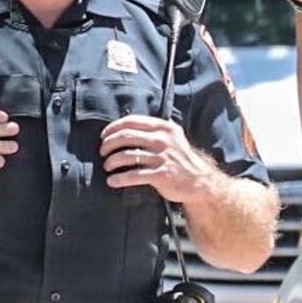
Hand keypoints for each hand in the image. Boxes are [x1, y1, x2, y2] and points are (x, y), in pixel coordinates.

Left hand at [102, 114, 218, 201]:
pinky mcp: (162, 175)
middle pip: (125, 137)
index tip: (103, 136)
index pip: (131, 121)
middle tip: (102, 152)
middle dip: (108, 144)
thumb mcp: (172, 137)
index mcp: (163, 127)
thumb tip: (123, 128)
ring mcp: (162, 157)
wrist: (199, 180)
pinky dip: (119, 179)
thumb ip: (153, 130)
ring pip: (126, 156)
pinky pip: (133, 175)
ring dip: (111, 162)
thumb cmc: (179, 158)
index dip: (113, 128)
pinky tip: (112, 181)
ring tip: (107, 166)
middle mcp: (163, 140)